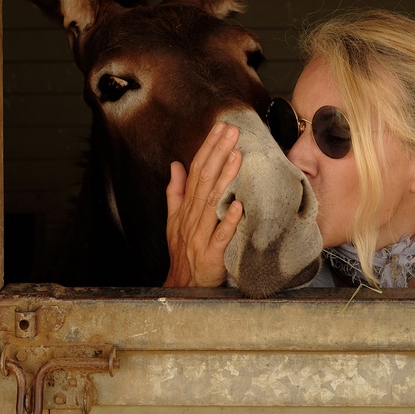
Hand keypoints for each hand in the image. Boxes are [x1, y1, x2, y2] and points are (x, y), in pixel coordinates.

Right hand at [164, 122, 243, 287]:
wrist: (182, 285)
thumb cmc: (182, 251)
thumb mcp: (174, 220)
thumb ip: (176, 192)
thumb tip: (175, 165)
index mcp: (186, 207)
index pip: (196, 171)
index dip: (208, 148)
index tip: (220, 128)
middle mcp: (192, 217)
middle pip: (204, 180)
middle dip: (218, 153)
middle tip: (231, 131)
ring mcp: (201, 235)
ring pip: (212, 202)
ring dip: (225, 178)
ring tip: (237, 155)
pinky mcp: (212, 254)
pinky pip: (221, 236)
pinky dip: (229, 221)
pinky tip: (240, 205)